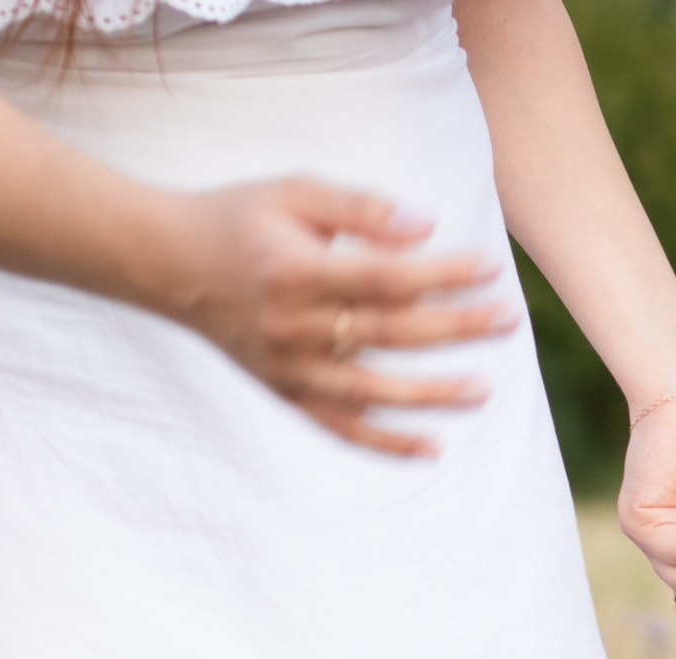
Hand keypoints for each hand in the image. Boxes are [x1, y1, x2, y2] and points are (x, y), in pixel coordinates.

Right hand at [155, 179, 516, 456]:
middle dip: (456, 327)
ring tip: (484, 391)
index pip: (387, 279)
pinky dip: (385, 443)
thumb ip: (360, 208)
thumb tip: (426, 229)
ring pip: (372, 390)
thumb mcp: (293, 192)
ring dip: (432, 395)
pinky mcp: (284, 392)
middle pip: (390, 333)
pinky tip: (433, 449)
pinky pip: (341, 427)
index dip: (442, 274)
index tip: (489, 266)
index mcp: (297, 272)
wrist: (165, 263)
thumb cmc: (238, 217)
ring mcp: (288, 368)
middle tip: (510, 319)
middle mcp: (293, 327)